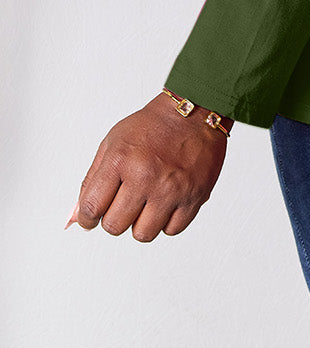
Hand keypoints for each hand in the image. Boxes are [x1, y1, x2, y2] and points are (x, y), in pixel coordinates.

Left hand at [66, 92, 229, 240]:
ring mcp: (171, 189)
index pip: (91, 208)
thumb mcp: (113, 143)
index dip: (87, 218)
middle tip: (123, 203)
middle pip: (114, 226)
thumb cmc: (153, 126)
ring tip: (145, 203)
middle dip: (114, 218)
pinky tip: (165, 202)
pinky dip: (166, 221)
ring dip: (140, 223)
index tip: (91, 217)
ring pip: (143, 234)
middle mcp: (145, 176)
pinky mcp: (194, 197)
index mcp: (121, 160)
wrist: (195, 112)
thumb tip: (77, 217)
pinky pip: (171, 230)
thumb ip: (91, 181)